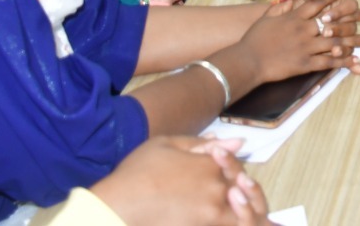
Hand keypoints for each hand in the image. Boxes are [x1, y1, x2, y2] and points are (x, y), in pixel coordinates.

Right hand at [89, 136, 269, 225]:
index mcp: (210, 164)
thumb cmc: (137, 172)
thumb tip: (238, 142)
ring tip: (223, 209)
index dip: (231, 168)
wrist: (116, 208)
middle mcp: (216, 189)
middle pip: (243, 190)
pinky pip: (227, 224)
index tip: (220, 171)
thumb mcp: (166, 144)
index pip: (236, 166)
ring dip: (240, 210)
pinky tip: (211, 217)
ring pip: (240, 213)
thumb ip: (202, 143)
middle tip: (234, 192)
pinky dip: (228, 220)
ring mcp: (211, 214)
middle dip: (242, 191)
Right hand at [236, 0, 359, 84]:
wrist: (247, 61)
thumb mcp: (266, 18)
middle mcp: (303, 29)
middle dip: (352, 19)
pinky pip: (328, 61)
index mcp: (295, 17)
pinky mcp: (305, 63)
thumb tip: (290, 0)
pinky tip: (354, 61)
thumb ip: (280, 8)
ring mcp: (305, 46)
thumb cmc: (254, 40)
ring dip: (353, 42)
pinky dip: (342, 61)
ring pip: (335, 42)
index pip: (319, 3)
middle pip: (333, 22)